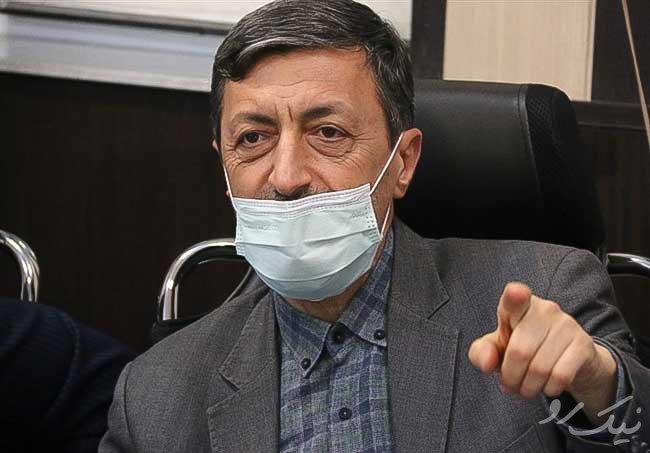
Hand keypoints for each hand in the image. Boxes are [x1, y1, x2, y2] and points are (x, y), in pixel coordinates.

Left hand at [468, 282, 617, 423]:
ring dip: (528, 388)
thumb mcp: (497, 349)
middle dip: (510, 377)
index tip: (515, 293)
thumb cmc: (525, 349)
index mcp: (519, 305)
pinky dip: (549, 389)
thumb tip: (487, 363)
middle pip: (519, 352)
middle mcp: (545, 309)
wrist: (570, 361)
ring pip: (539, 368)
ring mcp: (566, 325)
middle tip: (510, 384)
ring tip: (526, 388)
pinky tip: (547, 386)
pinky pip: (560, 376)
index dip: (515, 295)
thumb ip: (482, 353)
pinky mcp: (583, 344)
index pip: (515, 297)